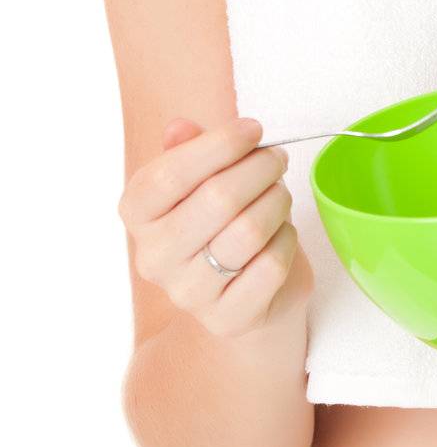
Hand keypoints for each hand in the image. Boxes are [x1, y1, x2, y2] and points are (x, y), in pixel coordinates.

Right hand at [118, 115, 314, 340]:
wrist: (246, 289)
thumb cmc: (222, 218)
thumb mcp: (202, 176)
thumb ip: (191, 149)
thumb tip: (179, 128)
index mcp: (139, 213)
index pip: (169, 175)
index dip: (219, 145)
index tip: (253, 130)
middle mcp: (153, 257)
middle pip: (217, 199)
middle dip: (260, 169)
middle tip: (277, 160)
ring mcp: (188, 293)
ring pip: (248, 231)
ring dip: (277, 201)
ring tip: (280, 194)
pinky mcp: (227, 319)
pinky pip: (271, 266)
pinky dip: (286, 240)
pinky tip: (282, 233)